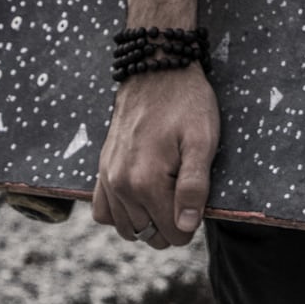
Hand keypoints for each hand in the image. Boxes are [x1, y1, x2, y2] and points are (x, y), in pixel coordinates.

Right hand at [93, 65, 219, 247]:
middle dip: (171, 225)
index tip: (199, 201)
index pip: (174, 233)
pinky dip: (121, 213)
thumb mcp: (202, 142)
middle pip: (150, 235)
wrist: (157, 69)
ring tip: (167, 197)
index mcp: (147, 182)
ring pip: (127, 228)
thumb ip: (194, 187)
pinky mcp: (102, 168)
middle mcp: (121, 184)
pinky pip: (103, 211)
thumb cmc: (187, 103)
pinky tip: (140, 198)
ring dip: (148, 222)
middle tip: (186, 196)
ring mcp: (107, 177)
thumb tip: (186, 225)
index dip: (192, 224)